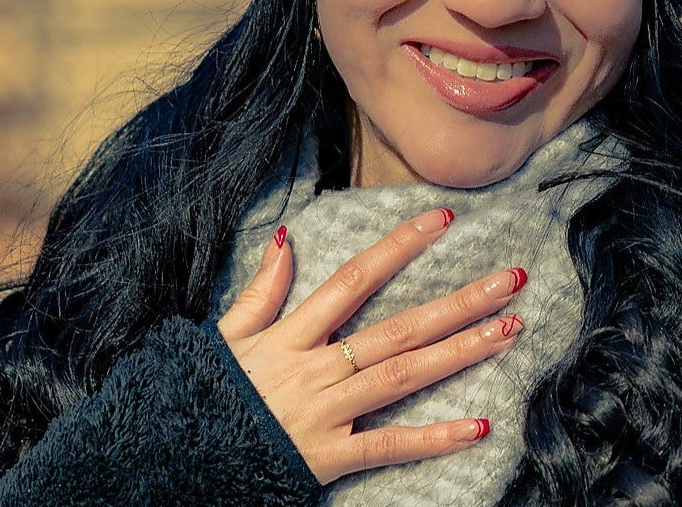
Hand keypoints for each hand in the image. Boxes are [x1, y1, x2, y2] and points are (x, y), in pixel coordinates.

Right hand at [217, 207, 525, 483]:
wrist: (170, 463)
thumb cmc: (206, 396)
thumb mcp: (226, 336)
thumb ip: (262, 289)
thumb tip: (286, 236)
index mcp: (292, 334)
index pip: (356, 278)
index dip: (400, 246)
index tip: (444, 219)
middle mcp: (316, 368)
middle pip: (399, 328)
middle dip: (459, 301)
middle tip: (511, 278)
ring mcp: (325, 413)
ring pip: (403, 377)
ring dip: (461, 352)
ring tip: (510, 328)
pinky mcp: (327, 458)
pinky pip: (388, 447)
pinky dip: (433, 438)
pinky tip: (480, 425)